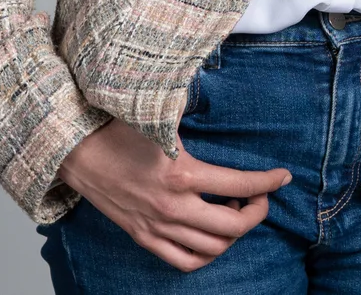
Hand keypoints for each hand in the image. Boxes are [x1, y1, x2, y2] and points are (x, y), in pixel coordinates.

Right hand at [56, 117, 290, 271]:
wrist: (76, 151)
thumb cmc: (119, 128)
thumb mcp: (162, 117)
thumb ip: (194, 115)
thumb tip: (224, 99)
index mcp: (182, 173)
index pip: (241, 185)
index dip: (269, 182)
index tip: (284, 177)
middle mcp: (173, 206)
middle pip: (233, 226)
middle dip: (257, 213)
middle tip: (260, 198)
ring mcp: (157, 226)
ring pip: (212, 248)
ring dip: (233, 234)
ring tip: (234, 212)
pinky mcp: (144, 237)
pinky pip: (183, 260)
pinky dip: (206, 254)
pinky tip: (211, 234)